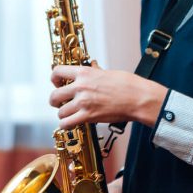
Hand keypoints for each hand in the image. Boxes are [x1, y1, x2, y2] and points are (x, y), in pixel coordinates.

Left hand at [49, 64, 166, 129]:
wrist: (139, 98)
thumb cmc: (128, 85)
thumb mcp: (108, 72)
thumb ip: (95, 71)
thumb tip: (92, 67)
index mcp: (84, 72)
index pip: (57, 72)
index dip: (54, 79)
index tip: (57, 84)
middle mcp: (80, 87)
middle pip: (54, 95)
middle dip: (55, 101)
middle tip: (60, 103)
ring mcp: (83, 102)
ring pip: (60, 112)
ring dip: (63, 114)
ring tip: (69, 115)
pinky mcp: (88, 116)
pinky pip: (67, 123)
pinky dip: (66, 125)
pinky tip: (71, 123)